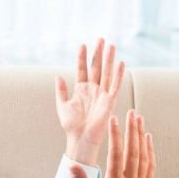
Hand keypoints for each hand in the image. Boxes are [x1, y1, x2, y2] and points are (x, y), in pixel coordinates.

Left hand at [56, 38, 125, 165]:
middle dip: (98, 53)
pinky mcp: (109, 101)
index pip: (82, 69)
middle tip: (101, 39)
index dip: (82, 57)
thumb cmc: (71, 125)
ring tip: (110, 45)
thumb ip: (61, 91)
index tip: (83, 44)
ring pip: (106, 73)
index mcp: (81, 89)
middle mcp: (93, 89)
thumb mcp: (62, 105)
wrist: (80, 138)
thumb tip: (58, 76)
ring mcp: (102, 94)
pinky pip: (115, 86)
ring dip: (108, 60)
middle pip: (96, 67)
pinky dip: (118, 75)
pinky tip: (120, 63)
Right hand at [71, 110, 154, 177]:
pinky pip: (150, 167)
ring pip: (144, 157)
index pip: (116, 154)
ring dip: (142, 137)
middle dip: (132, 130)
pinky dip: (150, 152)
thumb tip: (73, 165)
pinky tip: (148, 141)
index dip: (115, 135)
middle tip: (131, 112)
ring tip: (140, 120)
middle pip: (133, 151)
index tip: (113, 120)